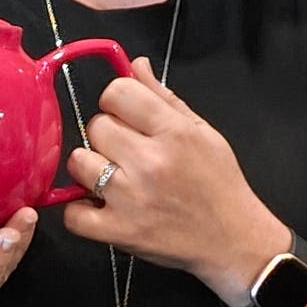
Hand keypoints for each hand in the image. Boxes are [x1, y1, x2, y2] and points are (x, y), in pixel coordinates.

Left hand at [62, 60, 288, 304]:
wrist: (233, 241)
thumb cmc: (219, 185)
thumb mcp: (203, 132)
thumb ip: (165, 97)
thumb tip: (135, 64)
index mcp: (174, 132)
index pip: (117, 92)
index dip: (117, 102)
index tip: (126, 117)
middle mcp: (151, 162)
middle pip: (96, 126)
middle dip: (106, 136)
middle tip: (126, 153)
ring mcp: (131, 198)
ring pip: (78, 162)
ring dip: (90, 169)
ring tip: (111, 179)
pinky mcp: (119, 232)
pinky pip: (72, 214)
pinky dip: (80, 211)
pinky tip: (100, 207)